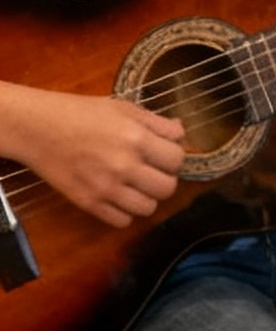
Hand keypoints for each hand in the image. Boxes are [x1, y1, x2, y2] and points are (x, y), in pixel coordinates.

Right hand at [5, 87, 183, 227]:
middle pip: (168, 188)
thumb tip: (181, 134)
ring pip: (148, 208)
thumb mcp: (125, 109)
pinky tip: (119, 197)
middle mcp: (124, 167)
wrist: (39, 129)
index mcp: (137, 139)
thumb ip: (157, 123)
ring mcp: (105, 188)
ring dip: (146, 197)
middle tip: (152, 171)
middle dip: (165, 179)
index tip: (163, 154)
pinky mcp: (88, 203)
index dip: (174, 157)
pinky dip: (125, 212)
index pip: (178, 160)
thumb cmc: (83, 113)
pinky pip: (122, 221)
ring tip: (136, 185)